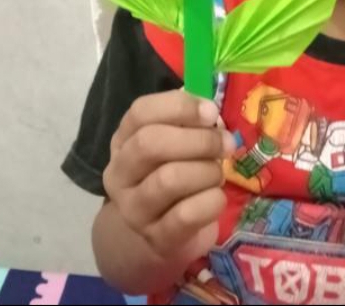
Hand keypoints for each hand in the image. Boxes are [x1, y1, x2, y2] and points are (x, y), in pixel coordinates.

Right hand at [103, 91, 234, 263]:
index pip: (140, 112)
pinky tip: (217, 196)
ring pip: (168, 179)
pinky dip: (212, 200)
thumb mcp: (175, 142)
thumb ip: (189, 122)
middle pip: (150, 143)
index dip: (179, 106)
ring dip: (207, 170)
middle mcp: (119, 173)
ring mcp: (133, 209)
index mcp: (123, 140)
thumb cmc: (174, 173)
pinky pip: (187, 214)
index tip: (211, 111)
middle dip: (198, 140)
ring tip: (218, 173)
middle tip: (225, 142)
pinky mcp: (156, 237)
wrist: (161, 234)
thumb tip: (210, 111)